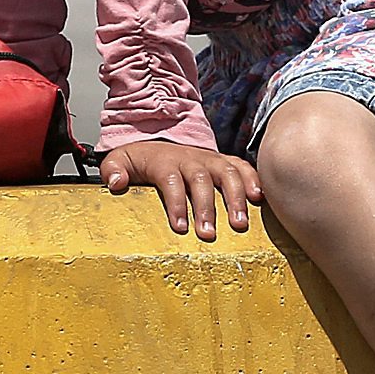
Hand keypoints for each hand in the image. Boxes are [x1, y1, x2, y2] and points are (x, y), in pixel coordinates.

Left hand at [100, 139, 259, 241]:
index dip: (176, 203)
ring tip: (240, 223)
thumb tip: (115, 184)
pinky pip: (242, 166)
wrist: (161, 138)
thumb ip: (114, 170)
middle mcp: (190, 158)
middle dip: (206, 207)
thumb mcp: (121, 160)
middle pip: (201, 180)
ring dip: (235, 197)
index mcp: (165, 161)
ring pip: (226, 173)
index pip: (171, 181)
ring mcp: (210, 159)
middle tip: (208, 234)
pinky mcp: (224, 161)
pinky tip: (261, 199)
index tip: (180, 227)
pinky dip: (253, 179)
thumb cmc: (141, 159)